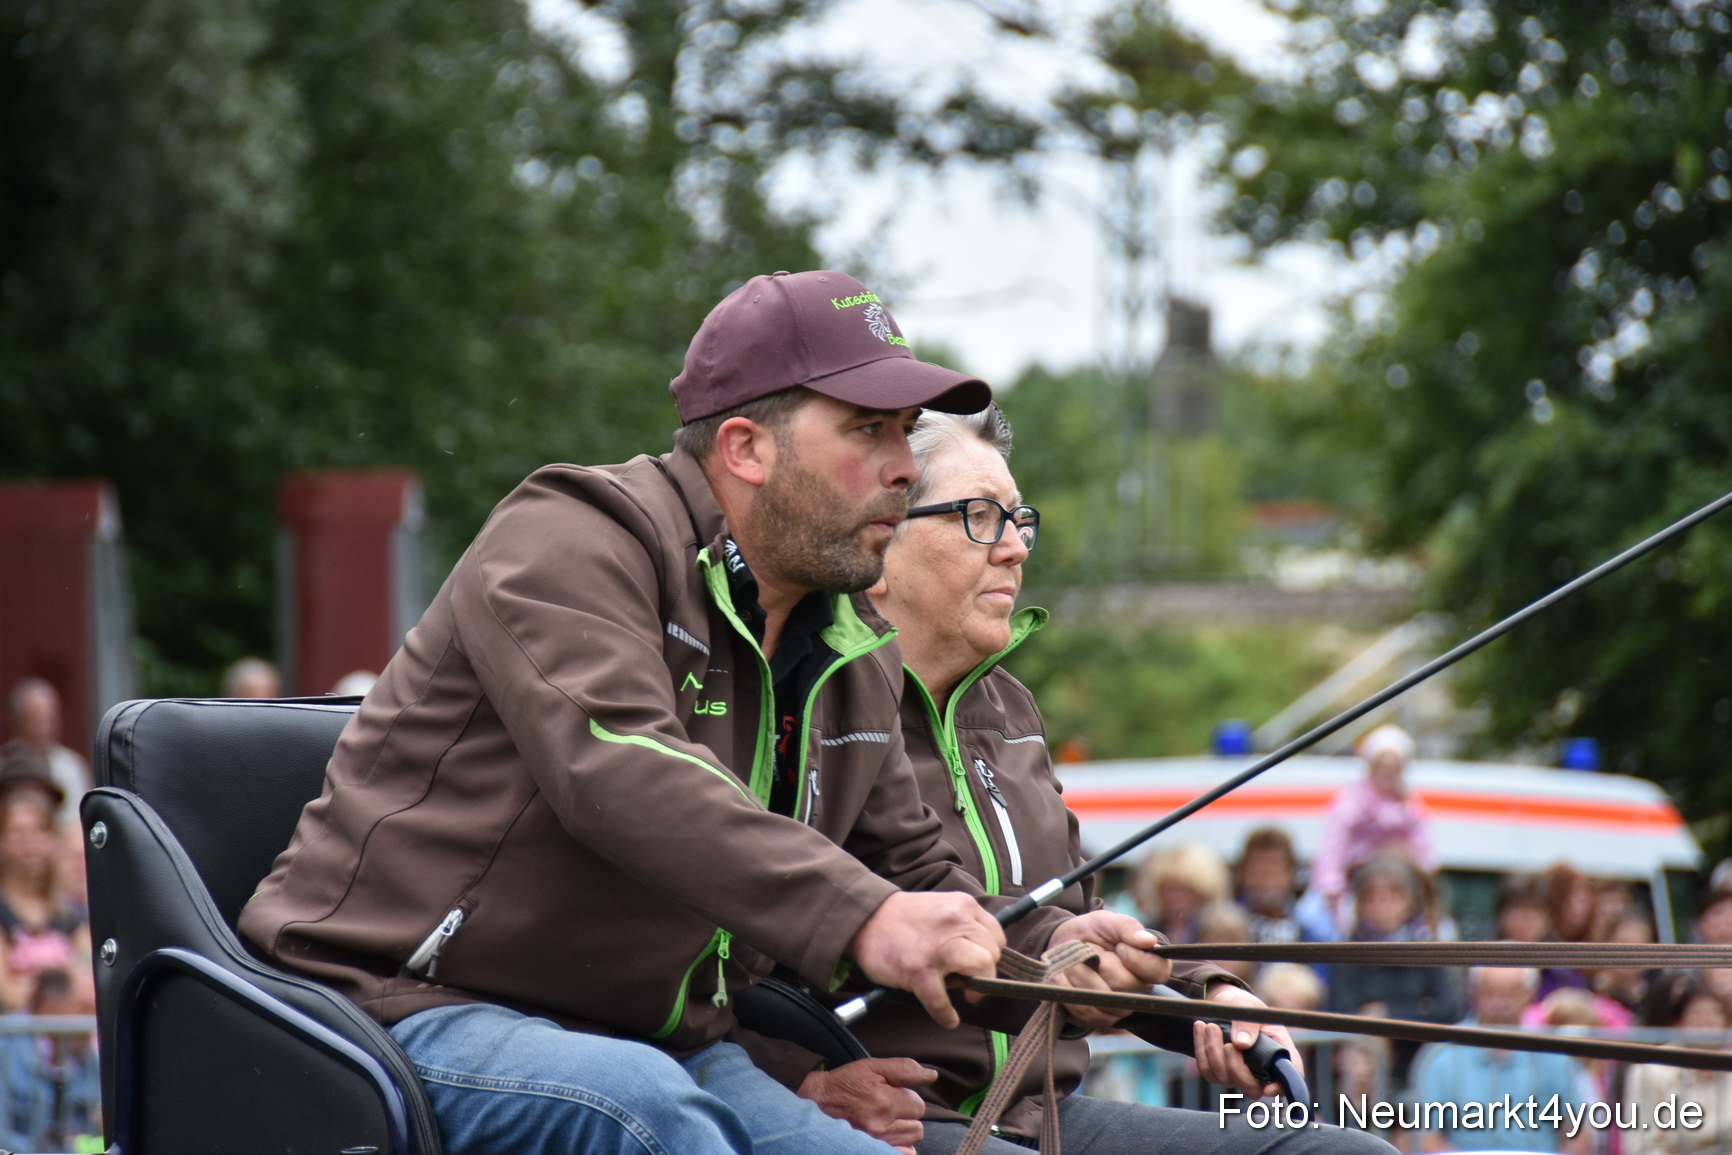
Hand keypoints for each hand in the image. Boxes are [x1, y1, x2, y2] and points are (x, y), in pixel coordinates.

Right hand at [798, 1058, 935, 1153]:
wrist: (816, 1104)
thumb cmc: (844, 1083)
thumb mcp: (872, 1067)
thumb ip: (904, 1069)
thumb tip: (932, 1075)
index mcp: (884, 1100)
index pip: (918, 1105)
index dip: (908, 1097)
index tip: (894, 1094)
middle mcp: (881, 1124)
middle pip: (917, 1125)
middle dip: (907, 1115)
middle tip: (889, 1107)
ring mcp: (875, 1141)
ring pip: (910, 1140)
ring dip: (902, 1130)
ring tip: (885, 1119)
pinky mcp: (869, 1150)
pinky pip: (901, 1153)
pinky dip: (898, 1146)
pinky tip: (887, 1136)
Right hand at [849, 891, 1003, 1027]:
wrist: (865, 918)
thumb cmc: (905, 918)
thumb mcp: (942, 907)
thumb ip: (963, 925)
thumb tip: (982, 958)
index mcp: (964, 906)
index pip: (997, 936)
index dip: (990, 954)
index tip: (978, 963)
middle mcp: (956, 922)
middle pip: (992, 954)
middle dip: (985, 971)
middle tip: (969, 979)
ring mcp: (938, 948)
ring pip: (981, 969)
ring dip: (976, 987)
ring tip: (965, 993)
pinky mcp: (919, 971)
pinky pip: (942, 1001)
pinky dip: (947, 1015)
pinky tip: (949, 1019)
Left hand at [1045, 911, 1172, 1029]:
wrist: (1063, 945)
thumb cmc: (1092, 932)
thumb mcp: (1107, 921)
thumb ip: (1127, 927)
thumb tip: (1149, 940)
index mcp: (1148, 964)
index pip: (1158, 972)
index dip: (1137, 960)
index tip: (1120, 947)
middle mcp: (1138, 990)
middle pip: (1124, 984)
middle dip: (1100, 963)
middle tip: (1088, 950)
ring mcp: (1118, 1007)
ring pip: (1102, 998)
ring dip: (1080, 975)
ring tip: (1072, 961)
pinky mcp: (1097, 1017)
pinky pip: (1085, 1009)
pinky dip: (1068, 990)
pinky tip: (1062, 976)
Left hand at [1193, 983, 1302, 1097]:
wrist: (1224, 1001)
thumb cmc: (1245, 1006)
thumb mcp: (1250, 1007)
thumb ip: (1248, 1024)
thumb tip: (1241, 1044)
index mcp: (1278, 1053)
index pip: (1287, 1079)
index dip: (1280, 1089)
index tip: (1268, 1089)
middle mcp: (1259, 1069)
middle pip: (1251, 1088)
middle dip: (1235, 1067)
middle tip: (1228, 1043)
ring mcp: (1237, 1074)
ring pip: (1224, 1078)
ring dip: (1213, 1052)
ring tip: (1211, 1026)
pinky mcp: (1217, 1071)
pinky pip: (1206, 1070)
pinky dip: (1201, 1049)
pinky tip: (1201, 1028)